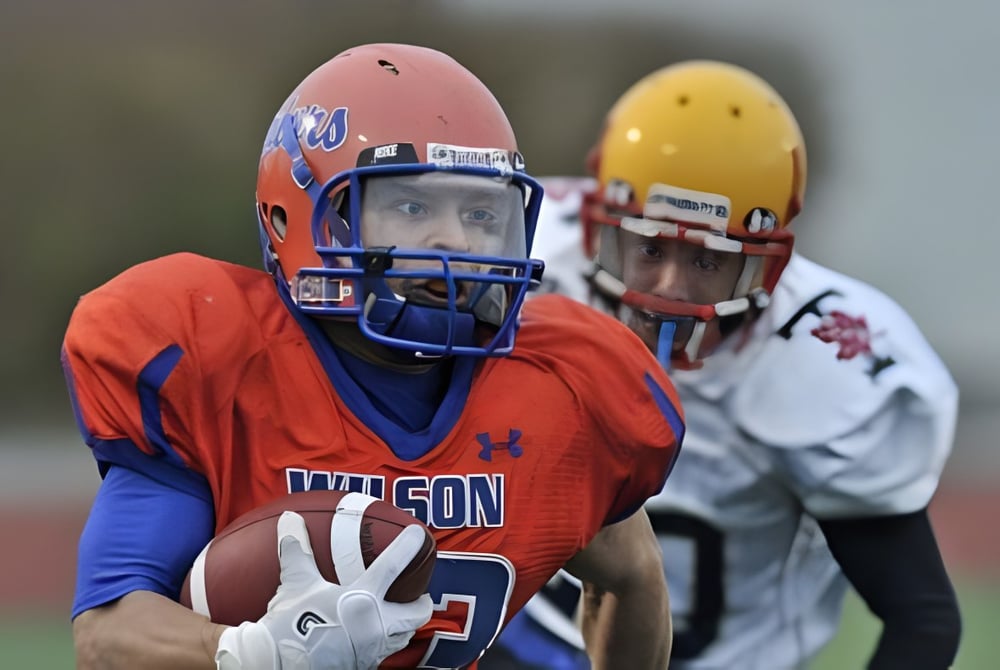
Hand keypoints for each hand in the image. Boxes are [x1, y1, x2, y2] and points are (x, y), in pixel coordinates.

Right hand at [216, 508, 433, 669]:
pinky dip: (386, 642)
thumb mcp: (296, 582)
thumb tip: (290, 519)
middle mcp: (375, 625)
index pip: (393, 566)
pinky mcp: (364, 665)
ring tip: (402, 615)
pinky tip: (376, 638)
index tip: (418, 535)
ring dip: (407, 625)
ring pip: (403, 637)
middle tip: (420, 594)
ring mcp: (372, 649)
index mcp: (363, 598)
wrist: (278, 664)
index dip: (408, 547)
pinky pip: (384, 653)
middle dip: (422, 603)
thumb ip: (297, 548)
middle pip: (416, 613)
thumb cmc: (289, 624)